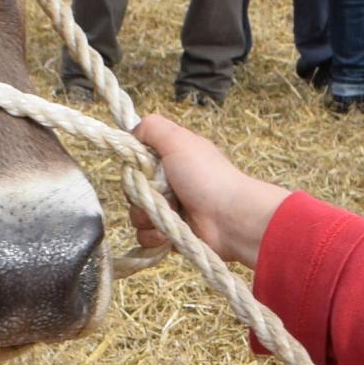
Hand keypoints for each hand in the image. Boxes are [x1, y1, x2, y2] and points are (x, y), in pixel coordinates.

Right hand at [129, 116, 287, 269]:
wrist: (231, 219)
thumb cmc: (207, 177)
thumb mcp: (179, 140)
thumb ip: (152, 128)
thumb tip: (132, 130)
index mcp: (171, 158)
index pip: (136, 161)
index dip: (135, 166)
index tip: (143, 168)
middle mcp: (169, 183)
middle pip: (133, 189)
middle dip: (140, 193)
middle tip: (162, 193)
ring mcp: (171, 210)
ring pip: (136, 214)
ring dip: (147, 217)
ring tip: (171, 214)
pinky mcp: (171, 235)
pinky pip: (146, 237)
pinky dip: (154, 236)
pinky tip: (168, 234)